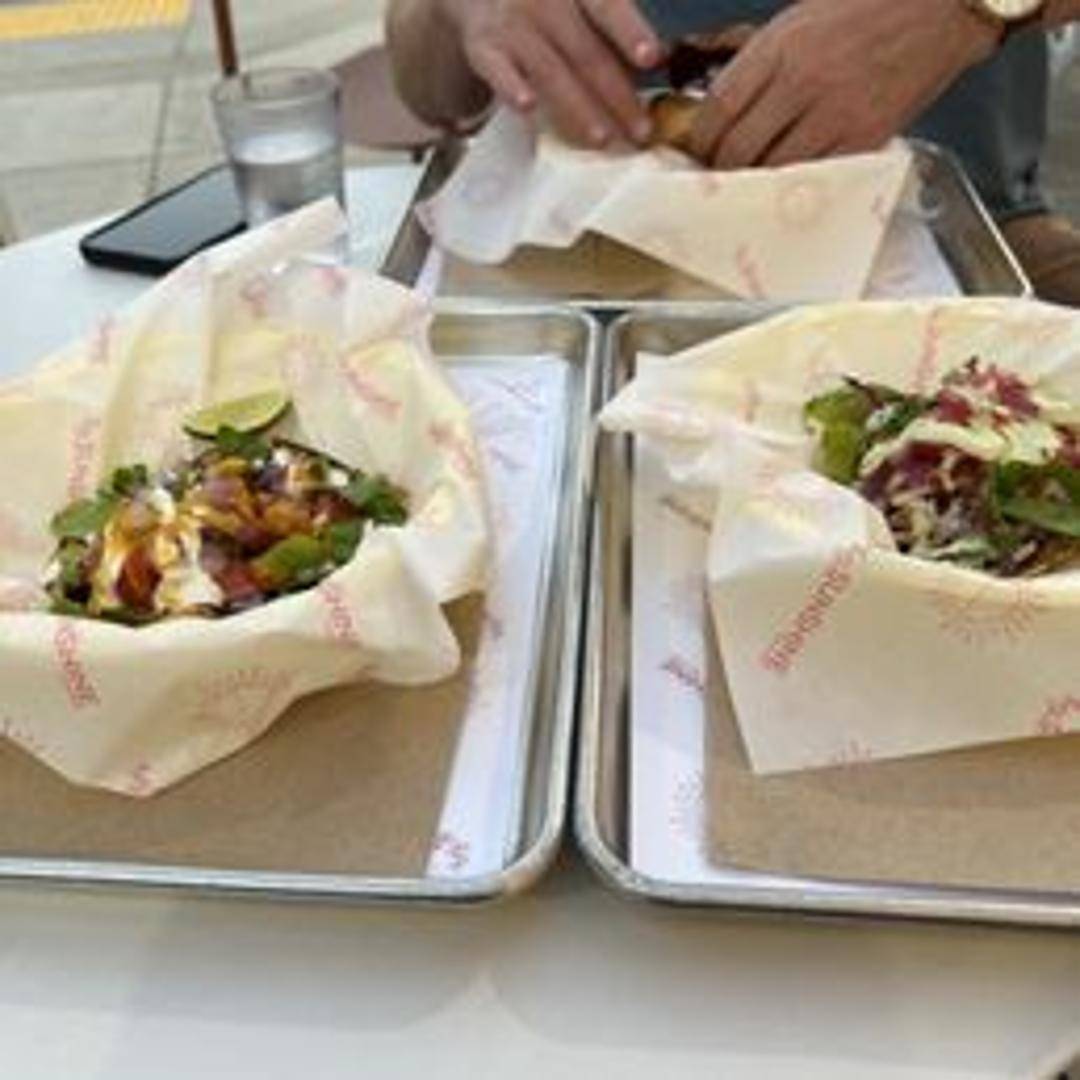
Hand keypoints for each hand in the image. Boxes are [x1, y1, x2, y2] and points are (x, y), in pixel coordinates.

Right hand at [440, 0, 661, 146]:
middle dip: (616, 94)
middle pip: (585, 51)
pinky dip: (511, 86)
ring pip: (550, 69)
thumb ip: (613, 27)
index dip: (630, 32)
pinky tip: (527, 106)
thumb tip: (663, 60)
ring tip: (603, 138)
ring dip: (577, 106)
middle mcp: (545, 0)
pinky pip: (497, 69)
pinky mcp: (483, 46)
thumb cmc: (546, 4)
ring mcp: (512, 24)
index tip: (652, 58)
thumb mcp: (580, 2)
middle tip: (640, 130)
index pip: (607, 6)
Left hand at [688, 0, 1000, 168]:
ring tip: (747, 189)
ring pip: (772, 170)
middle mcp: (803, 80)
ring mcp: (836, 112)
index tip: (694, 154)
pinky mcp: (866, 137)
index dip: (700, 140)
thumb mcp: (798, 20)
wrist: (939, 7)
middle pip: (739, 147)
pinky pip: (815, 176)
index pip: (720, 107)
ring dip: (754, 186)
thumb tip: (720, 110)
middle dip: (720, 171)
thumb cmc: (864, 10)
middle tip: (716, 179)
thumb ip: (759, 64)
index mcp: (780, 46)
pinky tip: (785, 188)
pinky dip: (794, 187)